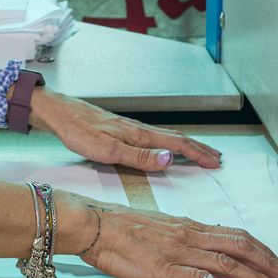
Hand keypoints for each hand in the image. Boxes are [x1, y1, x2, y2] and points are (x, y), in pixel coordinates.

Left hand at [30, 89, 222, 172]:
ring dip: (187, 146)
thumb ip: (139, 157)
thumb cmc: (79, 131)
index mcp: (140, 135)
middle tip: (217, 158)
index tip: (215, 163)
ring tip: (199, 153)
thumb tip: (170, 160)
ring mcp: (131, 129)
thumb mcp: (108, 149)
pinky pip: (155, 137)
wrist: (60, 113)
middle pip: (177, 139)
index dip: (198, 154)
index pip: (178, 144)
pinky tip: (165, 148)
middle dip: (199, 149)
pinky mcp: (122, 130)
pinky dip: (169, 144)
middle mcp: (139, 130)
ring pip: (167, 137)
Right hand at [60, 194, 277, 277]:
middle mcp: (191, 236)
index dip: (261, 249)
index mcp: (190, 226)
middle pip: (240, 247)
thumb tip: (207, 244)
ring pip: (228, 263)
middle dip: (268, 263)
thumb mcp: (162, 225)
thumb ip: (186, 235)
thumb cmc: (123, 227)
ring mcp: (179, 253)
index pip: (235, 235)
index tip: (277, 262)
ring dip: (256, 277)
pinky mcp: (165, 270)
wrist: (95, 225)